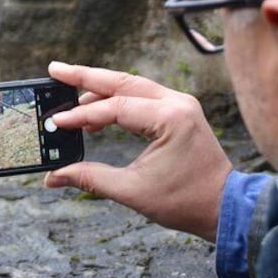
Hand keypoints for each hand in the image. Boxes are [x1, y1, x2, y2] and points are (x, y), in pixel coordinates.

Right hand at [44, 62, 231, 241]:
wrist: (224, 208)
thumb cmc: (185, 201)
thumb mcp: (132, 191)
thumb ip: (90, 178)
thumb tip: (53, 177)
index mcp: (170, 118)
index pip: (115, 107)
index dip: (82, 114)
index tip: (57, 122)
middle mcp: (177, 102)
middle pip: (122, 81)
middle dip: (85, 76)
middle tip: (55, 70)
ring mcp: (180, 104)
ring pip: (131, 86)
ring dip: (100, 88)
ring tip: (69, 95)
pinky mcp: (179, 111)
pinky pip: (142, 97)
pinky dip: (117, 101)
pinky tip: (97, 115)